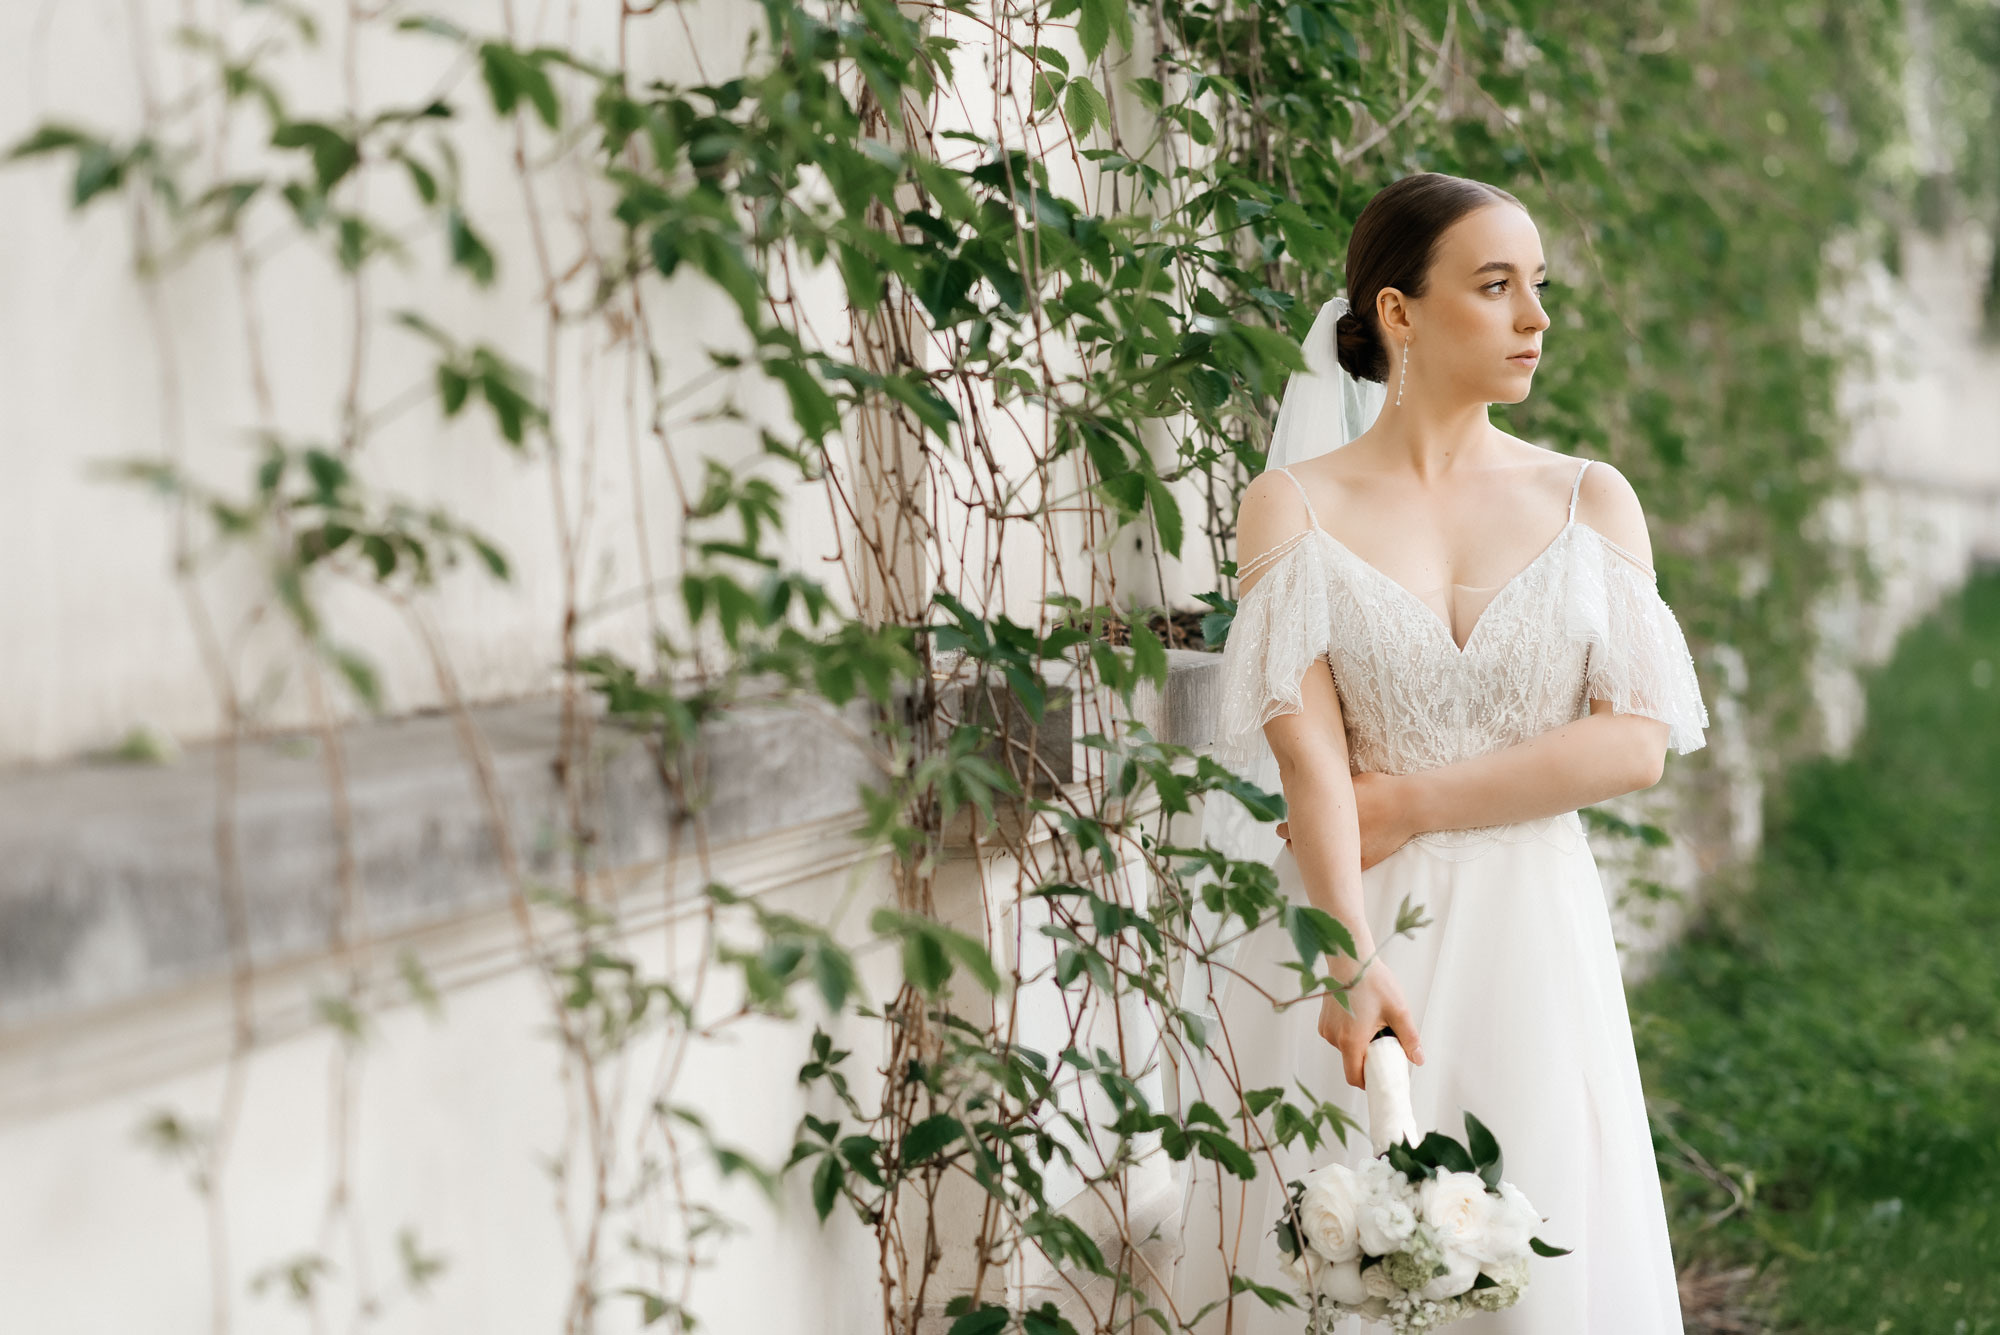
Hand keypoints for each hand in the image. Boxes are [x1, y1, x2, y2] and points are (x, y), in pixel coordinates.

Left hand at [1276, 770, 1416, 869]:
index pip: (1290, 828)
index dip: (1285, 828)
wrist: (1406, 806)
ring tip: (1310, 848)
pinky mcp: (1360, 864)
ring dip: (1313, 854)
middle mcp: (1329, 838)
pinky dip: (1336, 864)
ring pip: (1318, 861)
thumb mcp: (1345, 783)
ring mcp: (1344, 853)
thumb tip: (1312, 791)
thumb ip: (1326, 791)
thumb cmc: (1377, 789)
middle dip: (1295, 841)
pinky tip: (1334, 859)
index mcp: (1320, 815)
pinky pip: (1340, 869)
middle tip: (1289, 839)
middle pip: (1299, 846)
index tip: (1282, 828)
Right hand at [1318, 959, 1423, 1090]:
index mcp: (1351, 1040)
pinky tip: (1361, 1016)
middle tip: (1384, 1044)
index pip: (1354, 1077)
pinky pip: (1338, 1036)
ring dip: (1359, 1045)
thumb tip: (1418, 1059)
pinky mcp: (1324, 1019)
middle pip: (1351, 1062)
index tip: (1381, 1078)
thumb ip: (1409, 1038)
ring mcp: (1327, 1028)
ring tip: (1373, 1024)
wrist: (1349, 958)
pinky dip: (1350, 1034)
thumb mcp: (1398, 1010)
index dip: (1368, 1083)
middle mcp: (1334, 1037)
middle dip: (1368, 1059)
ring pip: (1345, 1048)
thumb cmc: (1372, 981)